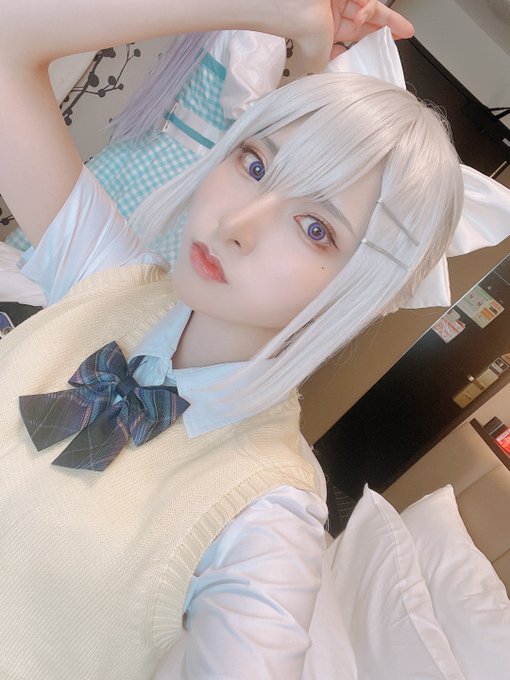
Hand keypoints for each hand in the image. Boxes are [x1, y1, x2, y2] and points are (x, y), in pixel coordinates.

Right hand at [267, 0, 412, 70]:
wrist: (294, 7)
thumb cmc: (302, 31)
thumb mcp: (320, 59)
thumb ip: (331, 67)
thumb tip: (339, 78)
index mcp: (326, 34)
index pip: (355, 37)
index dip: (372, 40)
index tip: (387, 45)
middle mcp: (332, 17)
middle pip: (367, 21)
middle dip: (389, 25)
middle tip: (406, 30)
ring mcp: (337, 1)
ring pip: (368, 7)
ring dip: (378, 17)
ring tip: (379, 23)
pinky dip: (367, 5)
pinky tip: (363, 11)